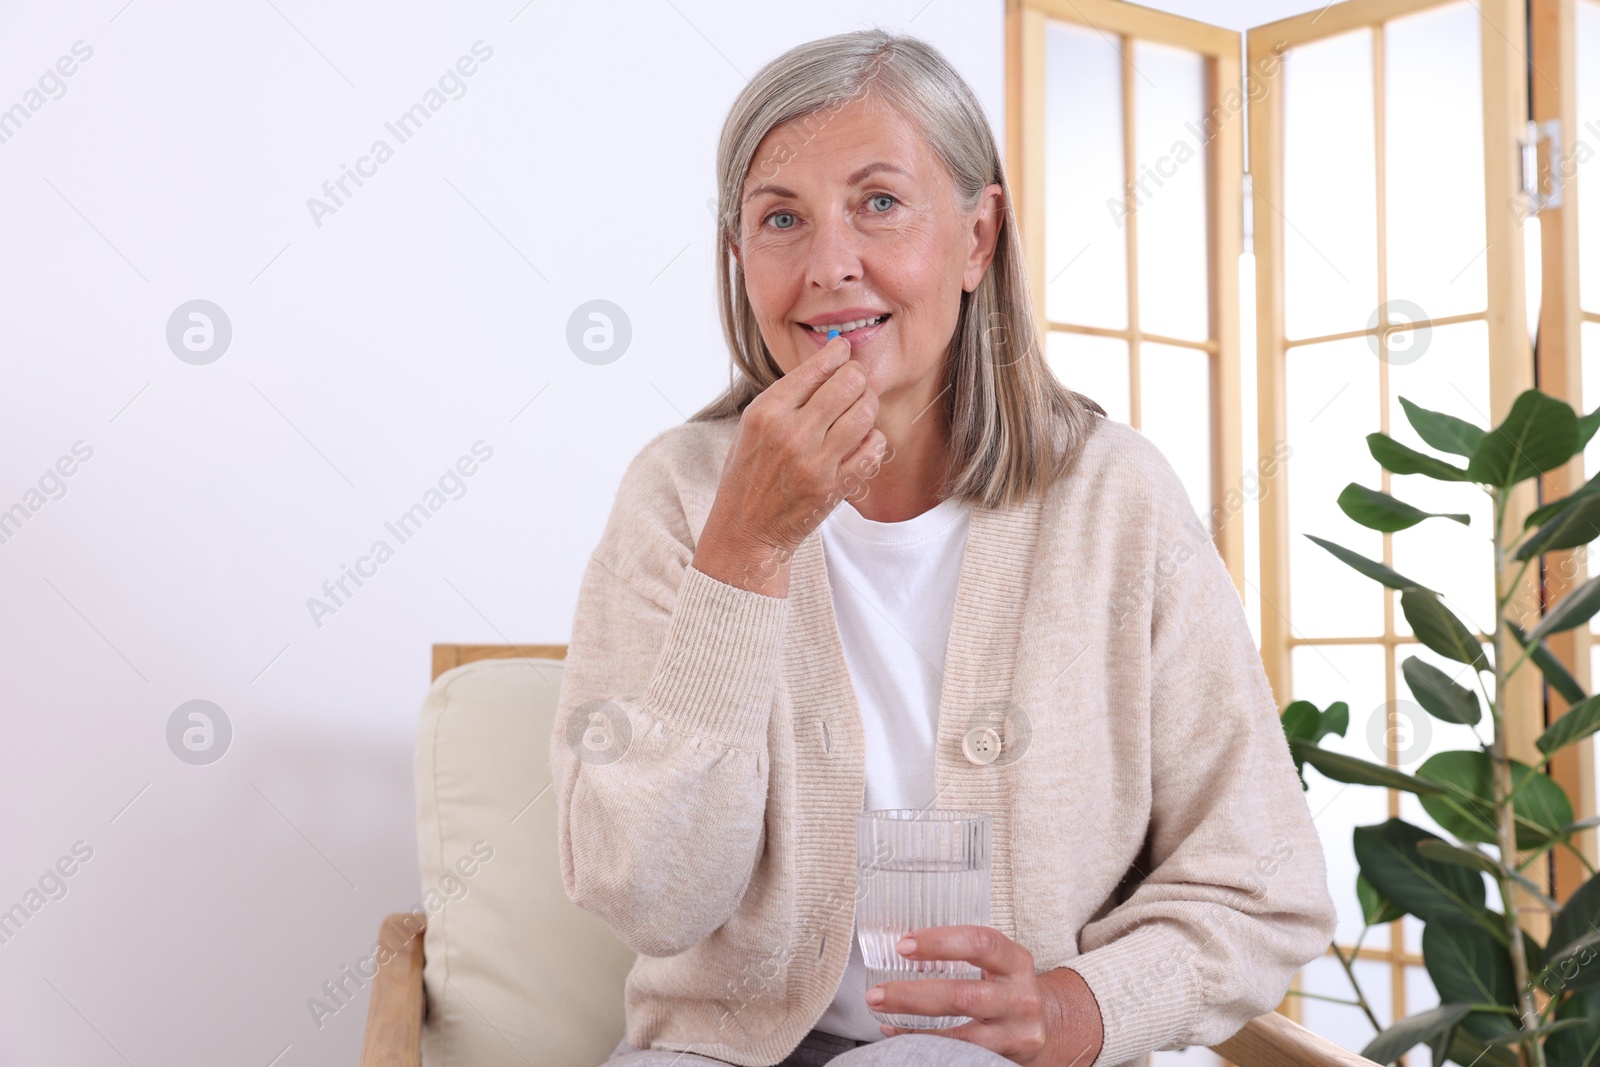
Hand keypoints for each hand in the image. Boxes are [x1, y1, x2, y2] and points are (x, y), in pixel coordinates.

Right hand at [692, 334, 886, 595]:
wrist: (746, 530)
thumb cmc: (750, 472)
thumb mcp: (754, 425)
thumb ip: (789, 394)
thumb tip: (832, 357)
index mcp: (767, 413)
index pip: (816, 367)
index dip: (838, 352)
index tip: (844, 349)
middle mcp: (791, 434)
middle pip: (849, 383)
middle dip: (857, 376)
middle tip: (856, 381)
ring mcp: (815, 463)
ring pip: (866, 412)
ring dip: (869, 405)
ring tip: (860, 409)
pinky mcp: (835, 488)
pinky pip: (874, 449)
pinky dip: (874, 439)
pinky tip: (862, 440)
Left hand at [864, 925, 1103, 1066]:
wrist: (1048, 1025)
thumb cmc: (1008, 986)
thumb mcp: (999, 963)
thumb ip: (964, 953)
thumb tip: (903, 945)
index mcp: (1017, 962)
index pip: (981, 943)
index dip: (940, 942)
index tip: (903, 945)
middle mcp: (1021, 998)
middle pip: (965, 995)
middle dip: (914, 994)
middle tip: (877, 992)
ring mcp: (1016, 1034)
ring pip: (961, 1035)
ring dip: (914, 1026)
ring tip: (881, 1014)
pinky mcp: (1006, 1060)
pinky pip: (959, 1056)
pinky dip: (924, 1045)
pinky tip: (899, 1034)